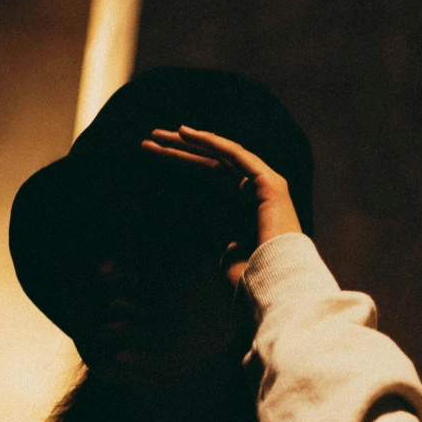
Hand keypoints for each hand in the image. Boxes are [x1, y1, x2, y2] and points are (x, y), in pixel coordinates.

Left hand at [141, 124, 301, 282]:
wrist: (273, 288)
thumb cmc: (248, 278)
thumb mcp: (217, 247)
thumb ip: (208, 226)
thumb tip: (189, 210)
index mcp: (243, 208)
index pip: (207, 178)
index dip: (181, 165)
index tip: (154, 158)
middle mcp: (254, 193)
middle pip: (210, 164)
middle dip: (179, 152)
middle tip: (148, 142)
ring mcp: (264, 186)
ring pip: (219, 157)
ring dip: (188, 143)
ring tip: (158, 136)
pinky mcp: (269, 183)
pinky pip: (236, 156)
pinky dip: (212, 142)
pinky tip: (187, 133)